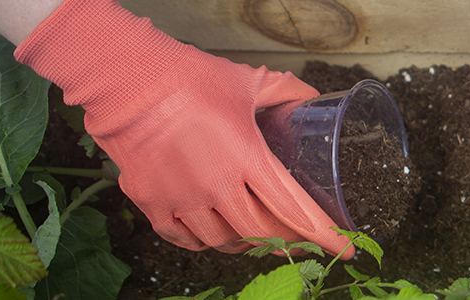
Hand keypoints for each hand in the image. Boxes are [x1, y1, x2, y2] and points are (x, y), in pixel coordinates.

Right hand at [14, 0, 349, 254]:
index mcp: (247, 158)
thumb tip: (310, 97)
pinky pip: (183, 239)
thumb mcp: (246, 81)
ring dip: (245, 242)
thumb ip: (284, 91)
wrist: (125, 79)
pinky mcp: (151, 202)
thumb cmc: (188, 77)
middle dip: (286, 241)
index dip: (323, 234)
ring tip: (255, 234)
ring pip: (223, 241)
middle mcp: (217, 187)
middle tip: (298, 241)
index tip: (344, 248)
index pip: (295, 209)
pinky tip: (212, 233)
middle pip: (261, 233)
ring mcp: (182, 199)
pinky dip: (202, 241)